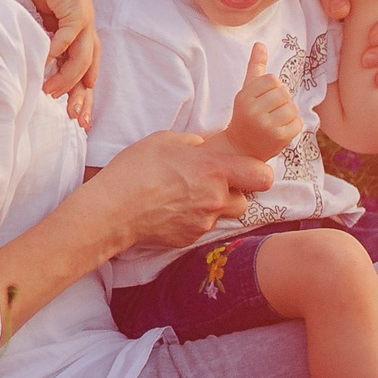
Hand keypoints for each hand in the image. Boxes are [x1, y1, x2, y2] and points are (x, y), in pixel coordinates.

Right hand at [25, 0, 97, 116]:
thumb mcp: (44, 19)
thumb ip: (45, 39)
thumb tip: (37, 61)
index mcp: (80, 34)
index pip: (84, 68)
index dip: (80, 92)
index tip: (74, 114)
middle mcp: (86, 31)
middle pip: (89, 70)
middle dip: (83, 96)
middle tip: (76, 119)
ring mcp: (84, 23)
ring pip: (81, 60)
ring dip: (67, 79)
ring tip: (51, 93)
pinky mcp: (77, 13)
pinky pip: (67, 40)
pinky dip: (57, 54)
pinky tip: (45, 66)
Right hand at [99, 131, 270, 248]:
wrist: (114, 209)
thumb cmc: (137, 169)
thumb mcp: (165, 140)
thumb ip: (193, 143)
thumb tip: (203, 146)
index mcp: (214, 169)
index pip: (263, 176)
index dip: (258, 173)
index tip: (246, 170)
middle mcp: (216, 198)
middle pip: (244, 200)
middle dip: (232, 193)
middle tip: (209, 185)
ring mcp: (204, 222)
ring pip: (222, 215)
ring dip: (213, 208)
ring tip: (186, 198)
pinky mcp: (190, 238)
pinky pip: (201, 228)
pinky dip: (191, 220)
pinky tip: (170, 211)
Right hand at [221, 42, 300, 160]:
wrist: (241, 149)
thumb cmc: (246, 116)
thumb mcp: (247, 91)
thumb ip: (255, 67)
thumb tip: (260, 44)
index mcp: (244, 98)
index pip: (271, 79)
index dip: (272, 88)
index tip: (263, 99)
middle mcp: (253, 112)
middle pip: (283, 92)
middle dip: (281, 100)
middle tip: (271, 112)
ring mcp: (266, 126)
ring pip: (292, 107)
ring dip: (289, 113)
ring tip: (276, 121)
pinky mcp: (279, 138)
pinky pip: (298, 122)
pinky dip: (294, 125)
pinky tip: (282, 130)